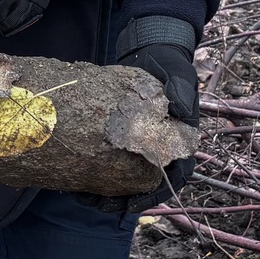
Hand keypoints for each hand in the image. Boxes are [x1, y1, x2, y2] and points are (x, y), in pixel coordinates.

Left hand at [76, 20, 199, 215]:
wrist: (152, 52)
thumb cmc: (170, 67)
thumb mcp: (179, 76)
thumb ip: (181, 94)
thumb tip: (181, 113)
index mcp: (180, 141)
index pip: (171, 177)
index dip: (152, 195)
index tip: (131, 205)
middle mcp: (161, 148)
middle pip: (144, 184)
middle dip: (123, 199)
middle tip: (100, 206)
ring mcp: (140, 144)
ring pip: (126, 177)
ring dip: (107, 192)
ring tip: (85, 199)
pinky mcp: (122, 137)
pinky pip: (110, 160)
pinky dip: (96, 173)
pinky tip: (78, 180)